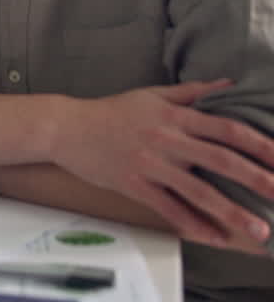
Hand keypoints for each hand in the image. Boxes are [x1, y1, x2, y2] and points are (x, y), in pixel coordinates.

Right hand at [52, 79, 273, 252]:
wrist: (66, 127)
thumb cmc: (110, 111)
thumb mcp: (151, 95)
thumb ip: (191, 92)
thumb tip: (228, 84)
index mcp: (173, 115)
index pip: (225, 128)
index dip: (258, 143)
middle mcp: (166, 139)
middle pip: (220, 160)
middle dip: (256, 178)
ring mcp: (150, 163)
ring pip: (198, 189)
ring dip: (232, 211)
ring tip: (258, 229)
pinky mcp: (133, 183)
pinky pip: (168, 207)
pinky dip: (192, 223)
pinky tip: (212, 236)